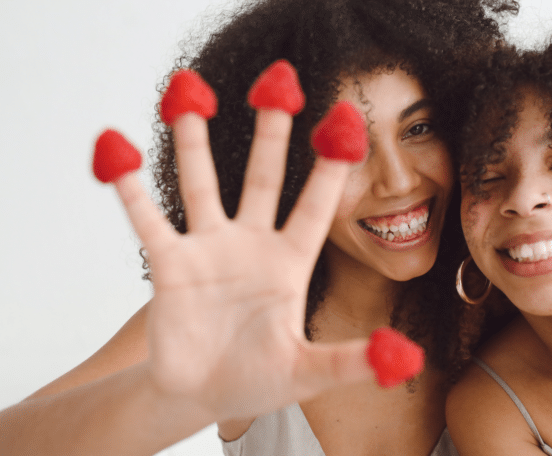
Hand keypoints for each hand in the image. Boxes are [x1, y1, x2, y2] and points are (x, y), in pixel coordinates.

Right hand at [92, 62, 419, 421]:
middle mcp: (251, 245)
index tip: (346, 124)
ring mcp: (209, 250)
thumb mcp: (308, 372)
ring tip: (188, 91)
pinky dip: (129, 188)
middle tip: (277, 85)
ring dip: (193, 141)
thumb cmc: (258, 380)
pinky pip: (147, 219)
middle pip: (263, 178)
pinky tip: (117, 151)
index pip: (316, 206)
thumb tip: (402, 357)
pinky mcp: (170, 264)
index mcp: (291, 263)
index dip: (331, 168)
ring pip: (201, 184)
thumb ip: (349, 362)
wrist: (200, 396)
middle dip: (270, 134)